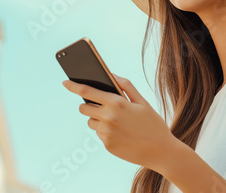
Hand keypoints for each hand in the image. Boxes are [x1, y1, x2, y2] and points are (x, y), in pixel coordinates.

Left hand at [62, 74, 177, 169]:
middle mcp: (108, 118)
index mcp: (116, 103)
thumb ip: (126, 86)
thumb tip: (112, 75)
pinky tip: (122, 133)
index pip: (87, 92)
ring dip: (99, 119)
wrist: (160, 151)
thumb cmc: (153, 123)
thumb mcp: (143, 102)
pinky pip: (99, 134)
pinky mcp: (106, 145)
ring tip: (119, 122)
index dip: (73, 86)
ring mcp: (106, 133)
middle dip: (89, 105)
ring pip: (91, 122)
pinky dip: (107, 131)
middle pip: (84, 108)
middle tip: (102, 105)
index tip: (65, 82)